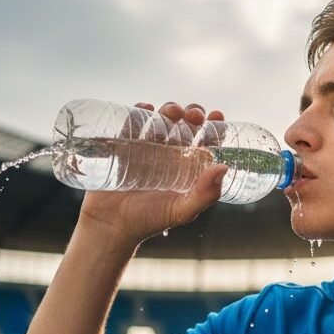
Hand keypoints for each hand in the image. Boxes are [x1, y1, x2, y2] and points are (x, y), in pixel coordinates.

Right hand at [78, 102, 227, 247]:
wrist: (110, 225)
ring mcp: (146, 147)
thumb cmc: (148, 221)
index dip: (214, 126)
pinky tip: (145, 108)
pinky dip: (140, 110)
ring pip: (161, 119)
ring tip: (172, 113)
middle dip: (192, 113)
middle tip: (193, 116)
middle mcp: (169, 153)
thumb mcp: (182, 211)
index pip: (205, 140)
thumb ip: (205, 195)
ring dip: (169, 109)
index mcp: (187, 166)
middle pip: (185, 124)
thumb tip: (223, 167)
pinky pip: (132, 121)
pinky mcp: (123, 144)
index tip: (217, 117)